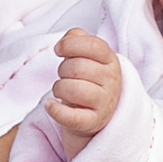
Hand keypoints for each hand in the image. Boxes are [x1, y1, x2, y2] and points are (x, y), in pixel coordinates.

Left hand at [48, 28, 122, 142]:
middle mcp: (112, 81)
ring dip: (58, 88)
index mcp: (110, 60)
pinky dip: (54, 110)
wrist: (95, 113)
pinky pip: (69, 116)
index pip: (93, 45)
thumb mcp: (86, 56)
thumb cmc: (86, 80)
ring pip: (71, 89)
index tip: (59, 50)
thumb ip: (78, 40)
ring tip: (62, 91)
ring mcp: (104, 103)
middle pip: (77, 67)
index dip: (70, 44)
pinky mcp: (93, 122)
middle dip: (62, 70)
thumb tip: (67, 39)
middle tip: (65, 76)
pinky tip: (50, 105)